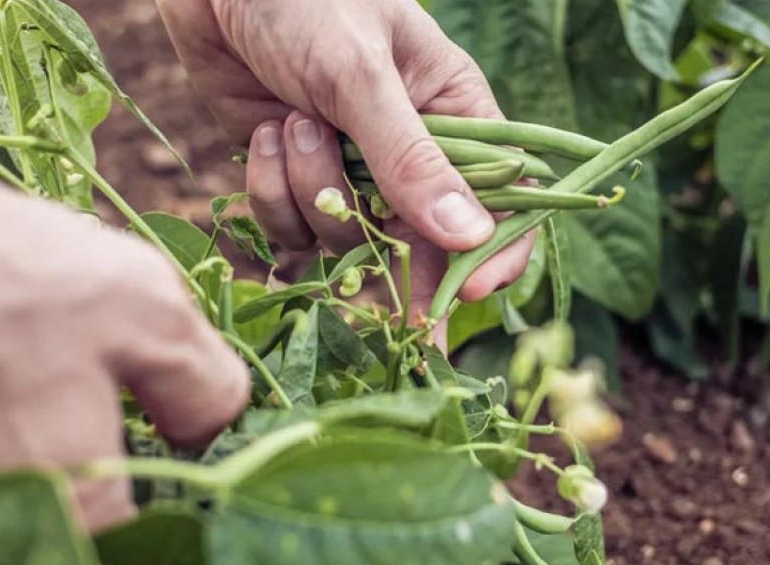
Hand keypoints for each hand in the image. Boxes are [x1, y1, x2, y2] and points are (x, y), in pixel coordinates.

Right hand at [0, 65, 248, 564]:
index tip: (169, 440)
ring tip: (6, 381)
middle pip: (72, 543)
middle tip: (82, 399)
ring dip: (19, 473)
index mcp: (75, 526)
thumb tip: (215, 429)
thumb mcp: (137, 302)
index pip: (155, 548)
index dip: (177, 495)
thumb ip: (202, 383)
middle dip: (95, 480)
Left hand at [157, 0, 535, 331]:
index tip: (472, 290)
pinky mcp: (295, 179)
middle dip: (402, 269)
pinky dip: (274, 191)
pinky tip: (266, 133)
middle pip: (425, 242)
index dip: (495, 251)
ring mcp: (350, 169)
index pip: (503, 198)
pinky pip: (293, 227)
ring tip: (295, 124)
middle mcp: (409, 150)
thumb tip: (470, 237)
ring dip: (316, 192)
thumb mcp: (363, 76)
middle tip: (405, 327)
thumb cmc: (307, 1)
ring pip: (348, 237)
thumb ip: (411, 159)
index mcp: (455, 114)